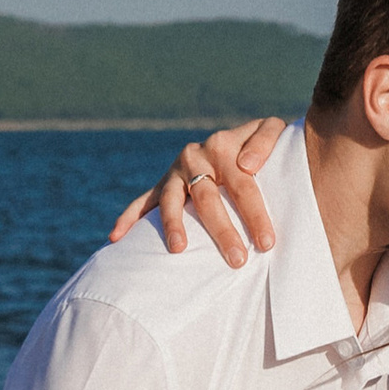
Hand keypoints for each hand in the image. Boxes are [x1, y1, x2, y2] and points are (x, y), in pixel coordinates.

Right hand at [105, 117, 283, 266]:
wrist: (239, 140)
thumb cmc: (260, 144)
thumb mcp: (272, 130)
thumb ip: (265, 141)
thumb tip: (247, 165)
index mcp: (223, 145)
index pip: (242, 185)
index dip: (255, 214)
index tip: (267, 242)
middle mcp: (195, 156)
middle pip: (207, 198)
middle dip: (222, 231)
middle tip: (237, 260)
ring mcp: (176, 172)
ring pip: (172, 201)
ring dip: (173, 226)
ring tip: (179, 250)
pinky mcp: (163, 184)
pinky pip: (143, 202)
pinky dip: (128, 218)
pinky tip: (116, 238)